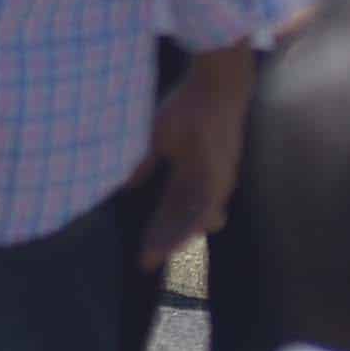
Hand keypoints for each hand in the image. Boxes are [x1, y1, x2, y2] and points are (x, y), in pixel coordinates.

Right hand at [136, 47, 254, 265]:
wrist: (216, 88)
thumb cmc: (187, 108)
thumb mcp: (160, 138)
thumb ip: (146, 162)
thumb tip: (128, 184)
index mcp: (189, 177)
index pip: (168, 211)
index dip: (154, 230)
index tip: (139, 250)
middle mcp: (205, 187)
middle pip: (181, 222)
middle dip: (162, 242)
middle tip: (143, 262)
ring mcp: (215, 184)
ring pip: (194, 221)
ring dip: (174, 237)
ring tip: (155, 254)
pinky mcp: (221, 177)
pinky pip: (205, 207)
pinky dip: (191, 222)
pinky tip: (180, 236)